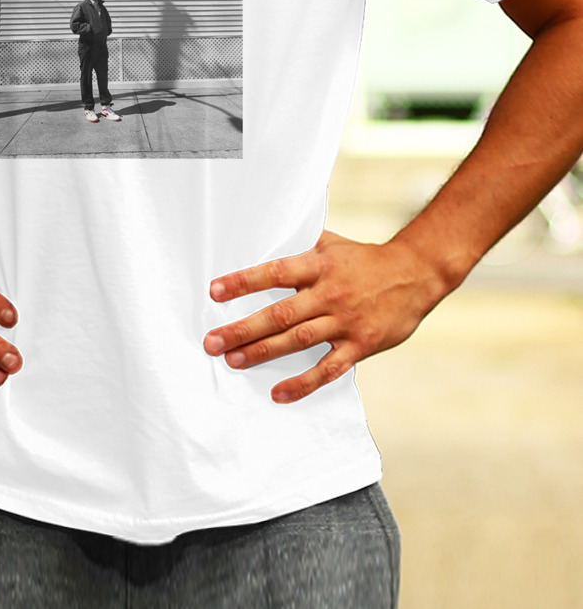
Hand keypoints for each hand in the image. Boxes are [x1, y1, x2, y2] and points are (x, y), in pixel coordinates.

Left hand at [203, 230, 446, 402]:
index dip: (243, 282)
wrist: (416, 273)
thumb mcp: (330, 243)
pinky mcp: (361, 345)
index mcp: (318, 265)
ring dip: (263, 352)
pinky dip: (303, 383)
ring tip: (233, 361)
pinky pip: (328, 369)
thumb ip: (298, 246)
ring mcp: (345, 321)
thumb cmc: (364, 258)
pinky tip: (279, 394)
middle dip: (243, 329)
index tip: (214, 292)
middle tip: (212, 342)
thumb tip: (262, 236)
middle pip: (280, 314)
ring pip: (298, 341)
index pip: (275, 272)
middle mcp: (329, 293)